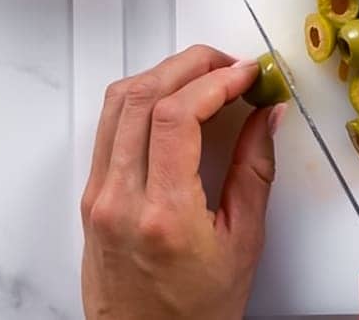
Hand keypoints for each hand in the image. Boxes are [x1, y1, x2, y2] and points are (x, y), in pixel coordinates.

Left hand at [80, 45, 284, 319]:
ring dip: (165, 73)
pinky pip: (109, 125)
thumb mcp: (243, 243)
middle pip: (143, 95)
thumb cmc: (194, 314)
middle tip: (231, 65)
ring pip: (118, 101)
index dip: (216, 79)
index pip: (177, 116)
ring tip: (205, 75)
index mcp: (162, 215)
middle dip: (192, 63)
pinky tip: (174, 100)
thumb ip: (256, 171)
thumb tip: (267, 116)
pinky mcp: (91, 197)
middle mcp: (119, 200)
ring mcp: (98, 196)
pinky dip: (143, 97)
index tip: (247, 74)